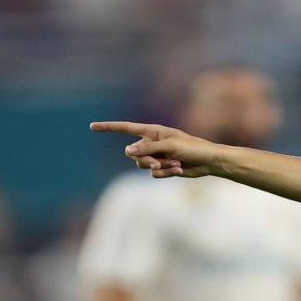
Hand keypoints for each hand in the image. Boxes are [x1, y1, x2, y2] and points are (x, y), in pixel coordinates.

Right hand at [90, 121, 222, 177]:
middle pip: (132, 153)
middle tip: (158, 163)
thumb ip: (148, 148)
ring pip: (142, 165)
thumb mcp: (170, 146)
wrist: (208, 161)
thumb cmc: (193, 148)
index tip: (92, 126)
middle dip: (144, 159)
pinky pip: (154, 174)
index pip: (125, 128)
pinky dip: (165, 173)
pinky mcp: (162, 168)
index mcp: (152, 132)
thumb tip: (127, 150)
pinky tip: (179, 169)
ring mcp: (156, 156)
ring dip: (158, 167)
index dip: (108, 127)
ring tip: (175, 165)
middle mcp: (152, 143)